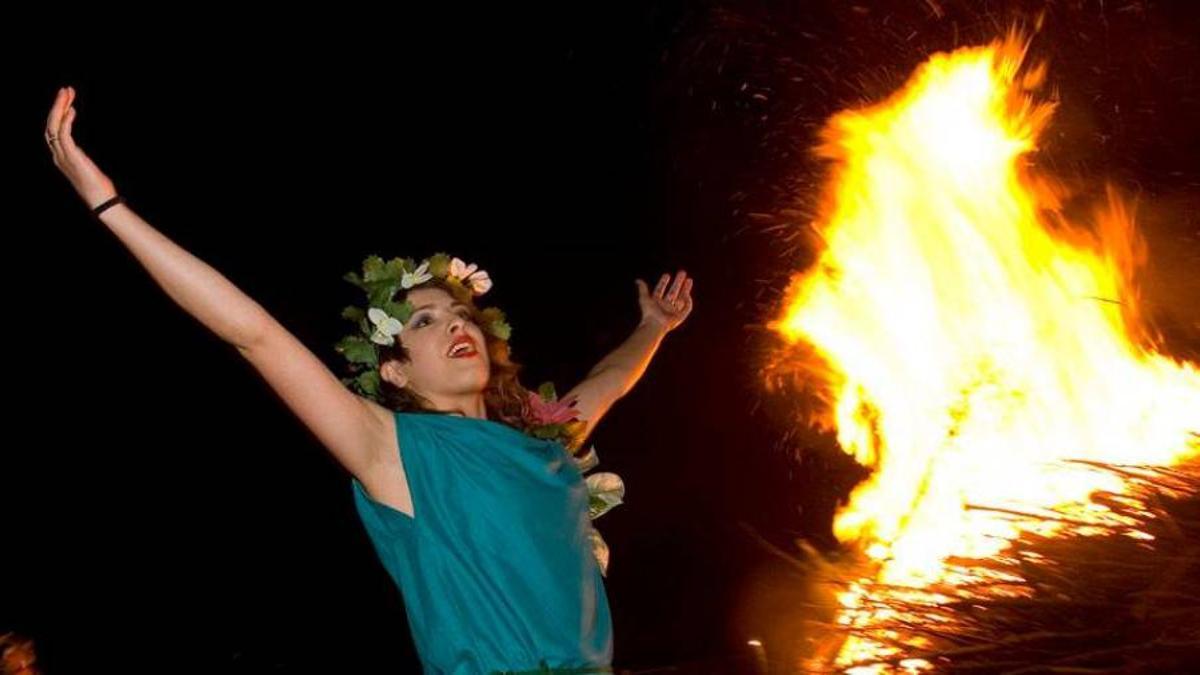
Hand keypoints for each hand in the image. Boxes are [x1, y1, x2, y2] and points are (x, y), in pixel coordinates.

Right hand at [44, 86, 117, 208]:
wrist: (101, 201)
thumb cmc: (100, 188)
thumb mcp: (88, 168)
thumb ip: (82, 159)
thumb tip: (84, 156)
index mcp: (61, 157)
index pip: (54, 130)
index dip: (59, 114)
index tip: (70, 102)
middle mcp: (58, 155)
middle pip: (51, 125)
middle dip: (57, 106)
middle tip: (66, 90)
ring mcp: (62, 156)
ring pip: (53, 126)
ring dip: (59, 108)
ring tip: (67, 93)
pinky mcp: (71, 157)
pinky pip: (64, 134)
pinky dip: (66, 120)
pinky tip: (72, 110)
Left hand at [636, 270, 693, 332]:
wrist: (655, 324)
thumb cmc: (649, 313)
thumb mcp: (644, 299)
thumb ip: (643, 289)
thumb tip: (638, 280)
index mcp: (656, 302)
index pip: (660, 290)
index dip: (663, 282)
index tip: (666, 275)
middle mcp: (665, 306)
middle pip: (673, 292)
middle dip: (678, 282)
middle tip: (682, 273)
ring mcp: (673, 310)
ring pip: (681, 297)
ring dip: (686, 289)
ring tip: (689, 279)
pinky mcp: (680, 316)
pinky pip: (687, 307)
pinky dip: (688, 301)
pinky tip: (688, 293)